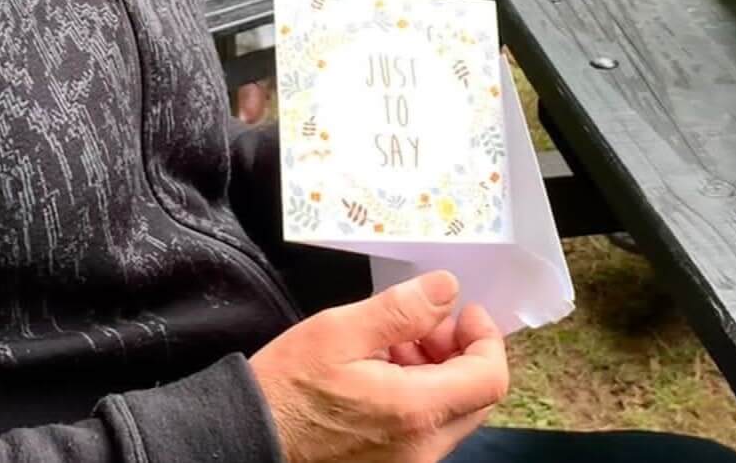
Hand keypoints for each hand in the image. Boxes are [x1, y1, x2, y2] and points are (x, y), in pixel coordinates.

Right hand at [249, 271, 508, 462]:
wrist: (246, 442)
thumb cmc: (286, 390)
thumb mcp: (339, 331)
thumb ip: (401, 310)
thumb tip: (446, 290)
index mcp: (416, 412)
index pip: (489, 378)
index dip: (486, 338)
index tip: (464, 311)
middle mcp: (422, 449)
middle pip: (475, 398)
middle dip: (459, 352)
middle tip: (424, 325)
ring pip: (451, 414)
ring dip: (437, 373)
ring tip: (392, 345)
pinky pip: (425, 432)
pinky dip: (418, 397)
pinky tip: (380, 375)